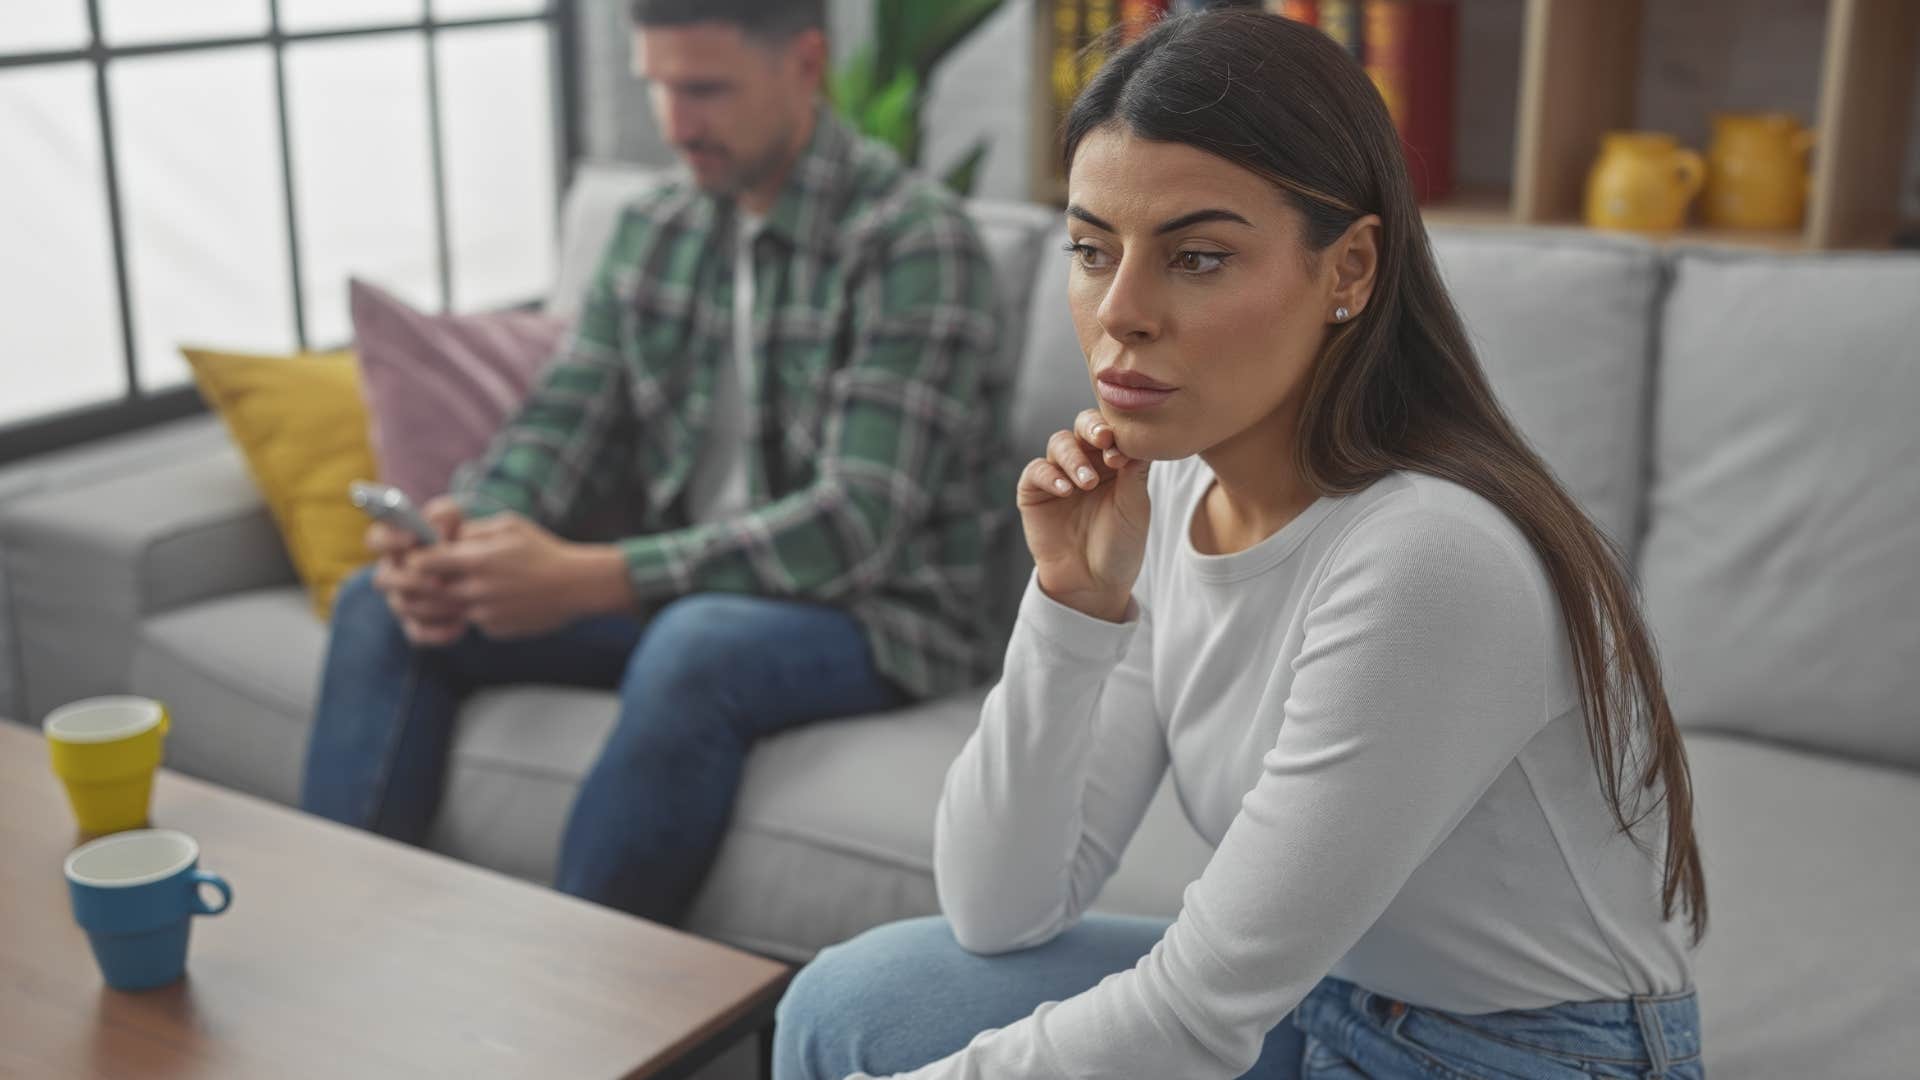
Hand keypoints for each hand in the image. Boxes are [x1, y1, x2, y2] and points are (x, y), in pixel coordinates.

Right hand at [368, 497, 468, 646]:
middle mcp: (392, 573)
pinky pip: (418, 633)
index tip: (412, 539)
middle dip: (412, 580)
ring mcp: (401, 600)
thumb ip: (444, 513)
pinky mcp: (415, 624)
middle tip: (440, 580)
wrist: (481, 572)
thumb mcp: (456, 521)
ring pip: (403, 607)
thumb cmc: (460, 539)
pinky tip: (461, 625)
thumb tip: (435, 524)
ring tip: (460, 603)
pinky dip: (438, 632)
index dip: (388, 540)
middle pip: (383, 579)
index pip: (375, 539)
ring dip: (431, 606)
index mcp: (395, 545)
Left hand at [412, 513, 631, 639]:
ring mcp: (484, 614)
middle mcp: (475, 590)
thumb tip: (444, 537)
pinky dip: (477, 611)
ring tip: (475, 583)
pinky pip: (472, 621)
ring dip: (451, 598)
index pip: (422, 563)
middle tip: (437, 574)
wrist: (576, 586)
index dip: (417, 559)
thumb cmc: (543, 550)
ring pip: (448, 608)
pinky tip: (501, 599)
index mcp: (476, 560)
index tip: (422, 556)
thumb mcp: (507, 526)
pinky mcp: (494, 630)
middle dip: (427, 582)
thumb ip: (471, 531)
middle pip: (428, 590)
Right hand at [1017, 409, 1150, 622]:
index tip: (1121, 454)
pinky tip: (1065, 490)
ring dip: (1074, 458)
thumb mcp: (1135, 506)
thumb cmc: (1120, 545)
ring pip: (1059, 443)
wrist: (1093, 583)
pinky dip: (1049, 475)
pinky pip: (1036, 470)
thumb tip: (1137, 436)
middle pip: (1083, 427)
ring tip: (1086, 483)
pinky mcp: (1033, 491)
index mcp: (1114, 461)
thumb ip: (1135, 471)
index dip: (1115, 433)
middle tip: (1102, 441)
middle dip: (1092, 429)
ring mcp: (1058, 474)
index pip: (1112, 430)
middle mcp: (1086, 462)